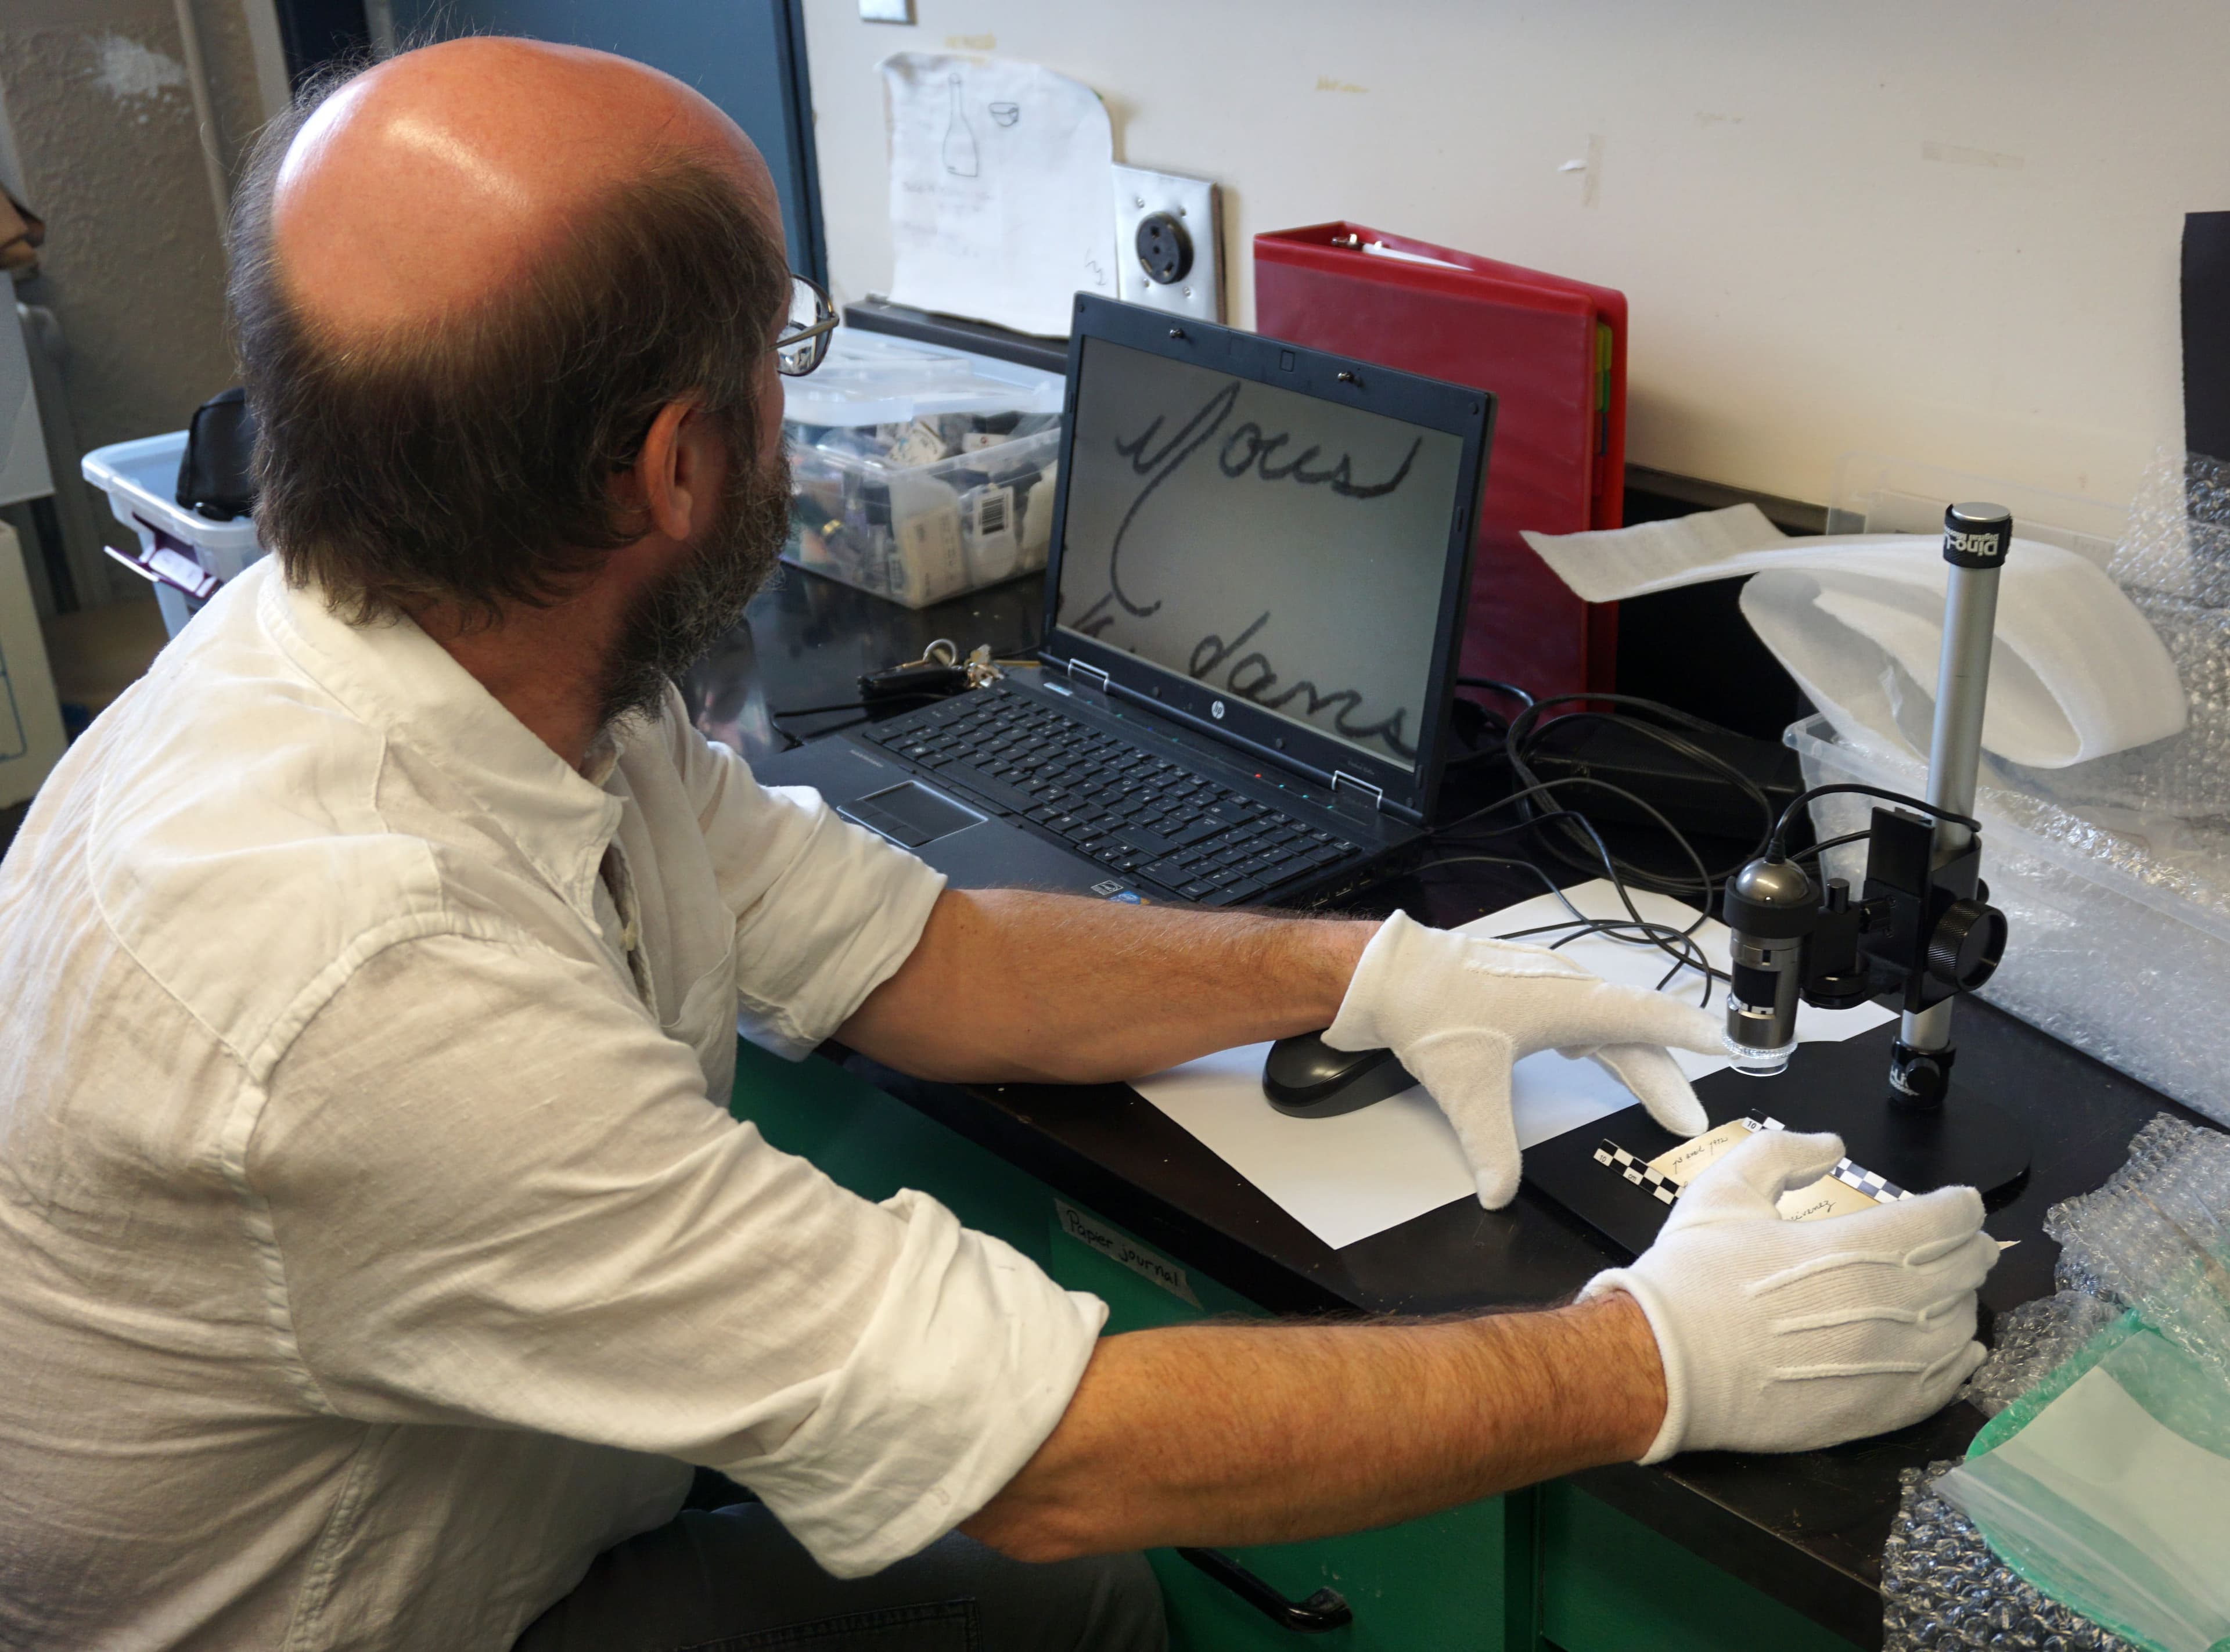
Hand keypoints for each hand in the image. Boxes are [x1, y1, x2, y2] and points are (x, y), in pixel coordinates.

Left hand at [1323, 911, 1725, 1207]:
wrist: (1389, 973)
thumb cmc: (1431, 1011)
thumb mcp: (1465, 1088)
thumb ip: (1489, 1146)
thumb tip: (1499, 1194)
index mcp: (1569, 1003)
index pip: (1645, 1019)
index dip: (1688, 1036)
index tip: (1728, 1046)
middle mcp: (1567, 988)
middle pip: (1633, 1034)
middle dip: (1665, 1078)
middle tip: (1689, 1121)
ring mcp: (1548, 985)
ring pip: (1608, 1024)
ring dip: (1634, 1058)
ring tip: (1660, 1098)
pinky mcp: (1527, 988)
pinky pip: (1582, 1015)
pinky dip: (1600, 1040)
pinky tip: (1590, 1055)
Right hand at [1584, 1128, 1994, 1460]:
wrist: (1666, 1365)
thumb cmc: (1692, 1275)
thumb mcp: (1724, 1190)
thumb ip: (1782, 1153)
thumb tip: (1832, 1147)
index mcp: (1860, 1244)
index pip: (1949, 1218)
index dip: (1958, 1205)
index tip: (1954, 1203)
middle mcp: (1893, 1303)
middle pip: (1967, 1268)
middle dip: (1966, 1247)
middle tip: (1955, 1242)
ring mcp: (1894, 1362)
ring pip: (1963, 1323)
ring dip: (1959, 1300)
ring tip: (1942, 1291)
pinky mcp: (1884, 1409)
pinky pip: (1949, 1380)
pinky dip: (1961, 1358)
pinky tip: (1958, 1347)